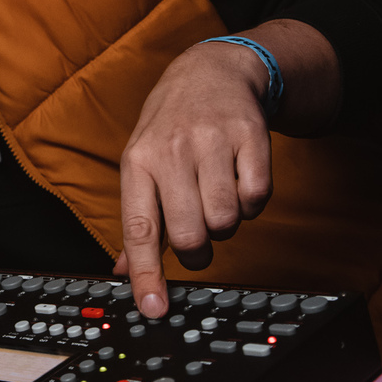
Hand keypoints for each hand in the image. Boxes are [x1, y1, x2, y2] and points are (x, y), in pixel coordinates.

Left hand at [115, 40, 274, 319]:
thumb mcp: (141, 163)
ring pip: (226, 220)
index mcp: (138, 162)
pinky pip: (258, 198)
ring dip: (226, 223)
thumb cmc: (170, 128)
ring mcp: (212, 141)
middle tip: (198, 235)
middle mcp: (172, 150)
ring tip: (217, 198)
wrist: (212, 71)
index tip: (153, 309)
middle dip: (197, 249)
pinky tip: (239, 181)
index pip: (139, 229)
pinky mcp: (251, 136)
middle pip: (189, 234)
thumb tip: (123, 272)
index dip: (147, 274)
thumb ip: (137, 221)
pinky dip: (252, 203)